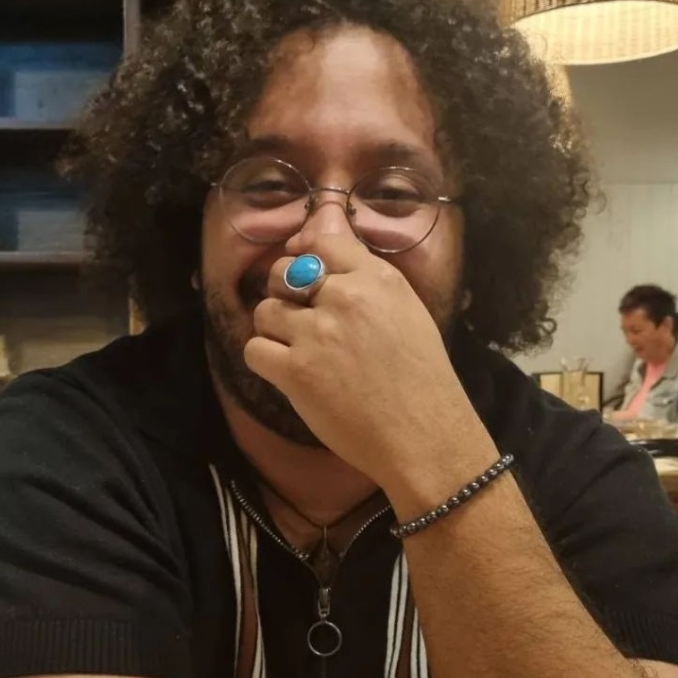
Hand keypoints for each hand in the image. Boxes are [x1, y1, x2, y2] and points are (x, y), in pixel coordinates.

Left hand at [244, 234, 479, 486]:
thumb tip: (325, 259)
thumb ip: (368, 282)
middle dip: (284, 294)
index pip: (322, 243)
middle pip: (282, 273)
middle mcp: (344, 297)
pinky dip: (265, 361)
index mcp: (377, 279)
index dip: (304, 259)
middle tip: (301, 322)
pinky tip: (287, 373)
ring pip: (265, 311)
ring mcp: (317, 333)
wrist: (423, 433)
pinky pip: (254, 350)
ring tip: (297, 352)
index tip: (304, 279)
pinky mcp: (296, 370)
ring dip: (274, 330)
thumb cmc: (423, 380)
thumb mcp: (409, 312)